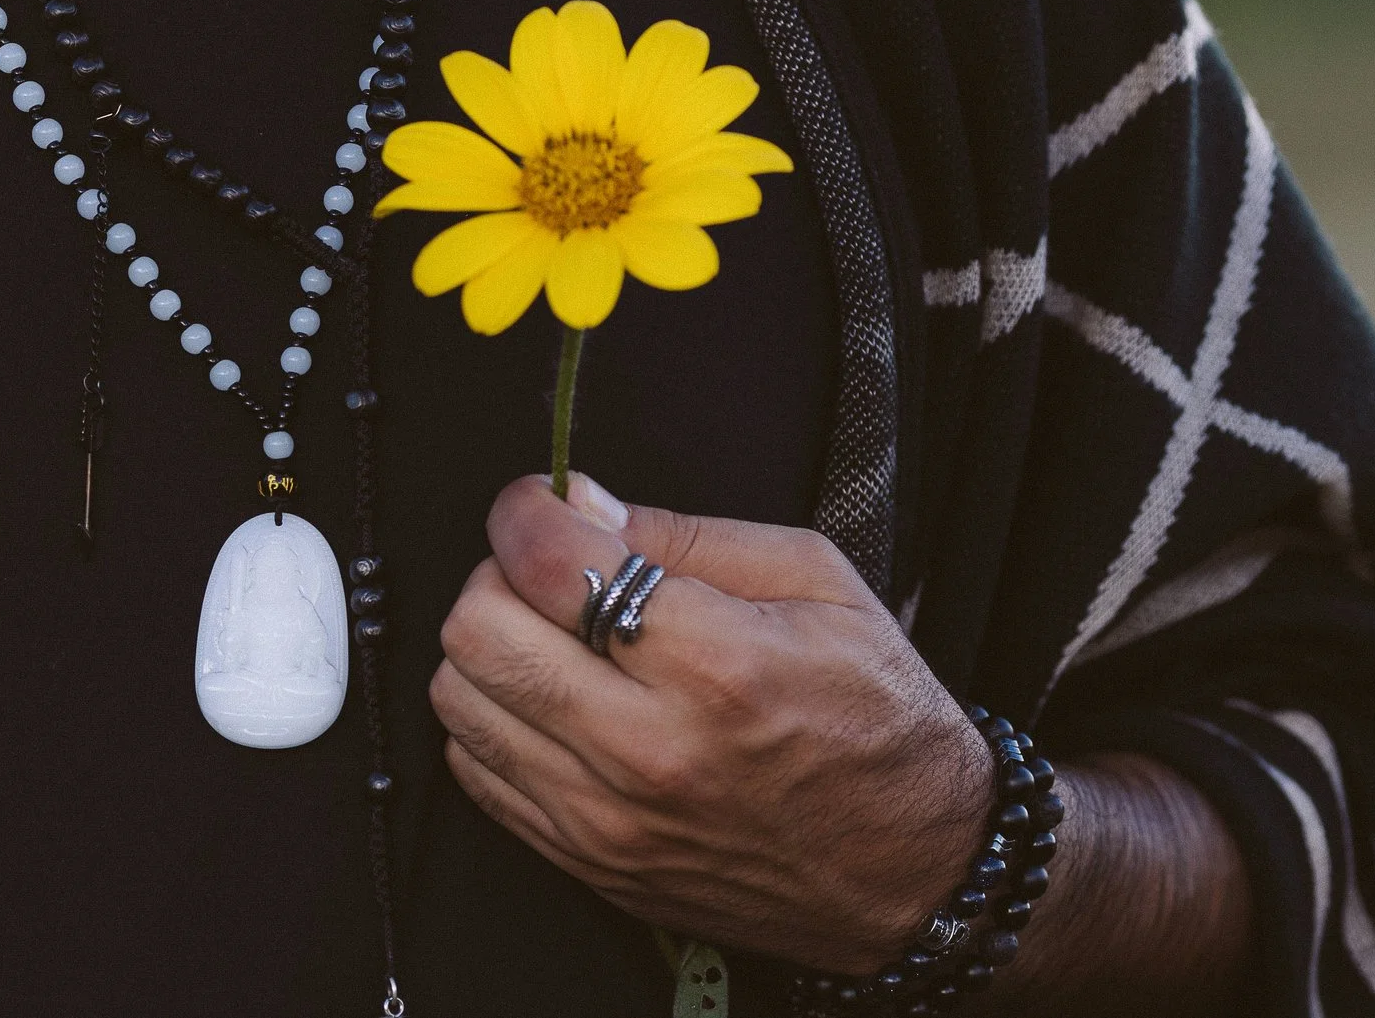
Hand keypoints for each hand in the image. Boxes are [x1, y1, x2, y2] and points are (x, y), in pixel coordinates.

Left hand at [431, 474, 992, 971]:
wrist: (915, 872)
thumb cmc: (876, 719)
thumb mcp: (814, 584)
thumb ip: (682, 533)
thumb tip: (576, 502)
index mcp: (714, 665)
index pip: (547, 562)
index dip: (526, 511)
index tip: (541, 504)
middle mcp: (647, 749)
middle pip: (476, 631)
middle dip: (500, 575)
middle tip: (548, 572)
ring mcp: (608, 818)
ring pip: (459, 699)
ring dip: (490, 650)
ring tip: (553, 639)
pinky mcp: (588, 863)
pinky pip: (475, 770)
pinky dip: (496, 721)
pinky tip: (555, 704)